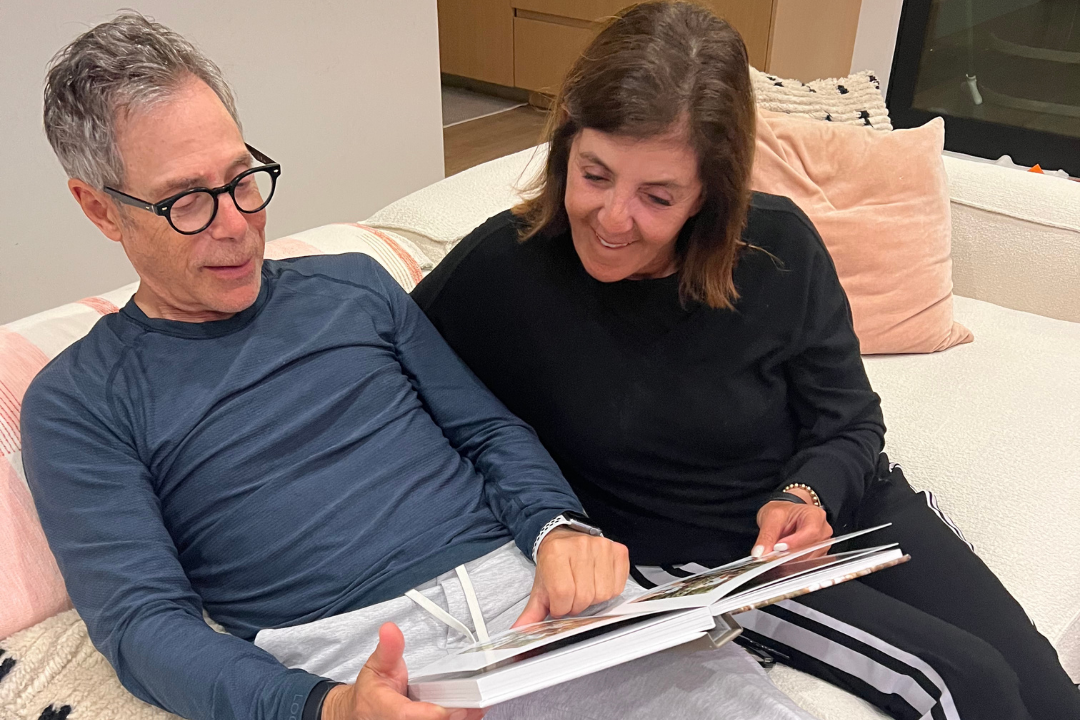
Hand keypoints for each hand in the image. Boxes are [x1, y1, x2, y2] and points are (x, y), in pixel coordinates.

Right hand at [322, 623, 484, 719]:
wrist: (364, 711)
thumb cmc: (372, 692)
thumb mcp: (377, 665)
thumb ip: (389, 649)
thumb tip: (390, 630)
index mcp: (386, 709)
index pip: (406, 715)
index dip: (429, 713)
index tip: (448, 706)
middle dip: (453, 715)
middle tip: (474, 702)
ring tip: (478, 706)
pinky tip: (472, 712)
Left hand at [512, 528, 628, 627]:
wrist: (565, 540)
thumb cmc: (554, 564)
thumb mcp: (540, 586)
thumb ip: (532, 611)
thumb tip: (520, 630)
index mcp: (556, 553)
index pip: (563, 593)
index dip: (561, 607)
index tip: (558, 605)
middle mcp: (580, 546)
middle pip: (584, 595)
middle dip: (576, 605)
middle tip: (571, 597)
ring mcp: (601, 547)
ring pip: (602, 593)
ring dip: (593, 599)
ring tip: (584, 588)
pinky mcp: (618, 551)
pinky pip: (617, 586)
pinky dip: (608, 591)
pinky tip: (597, 582)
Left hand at [752, 491, 832, 558]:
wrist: (785, 515)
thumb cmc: (783, 513)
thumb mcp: (771, 517)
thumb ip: (766, 535)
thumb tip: (760, 553)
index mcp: (815, 515)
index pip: (811, 531)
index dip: (795, 542)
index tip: (778, 547)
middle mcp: (823, 531)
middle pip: (810, 547)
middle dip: (790, 554)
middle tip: (772, 556)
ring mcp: (822, 544)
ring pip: (809, 558)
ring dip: (791, 561)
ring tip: (775, 558)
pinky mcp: (817, 555)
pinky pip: (807, 563)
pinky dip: (793, 565)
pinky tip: (782, 562)